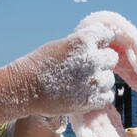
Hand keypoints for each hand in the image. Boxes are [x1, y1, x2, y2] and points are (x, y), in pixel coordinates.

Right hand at [2, 25, 117, 116]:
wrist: (25, 88)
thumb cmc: (39, 64)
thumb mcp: (61, 45)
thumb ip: (82, 45)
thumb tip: (99, 46)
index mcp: (84, 41)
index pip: (107, 35)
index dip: (100, 42)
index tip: (93, 48)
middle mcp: (92, 60)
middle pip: (112, 58)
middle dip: (101, 61)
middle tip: (87, 67)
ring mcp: (93, 81)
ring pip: (110, 78)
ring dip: (100, 79)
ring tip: (83, 82)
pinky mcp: (90, 100)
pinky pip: (108, 96)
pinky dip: (100, 96)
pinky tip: (88, 93)